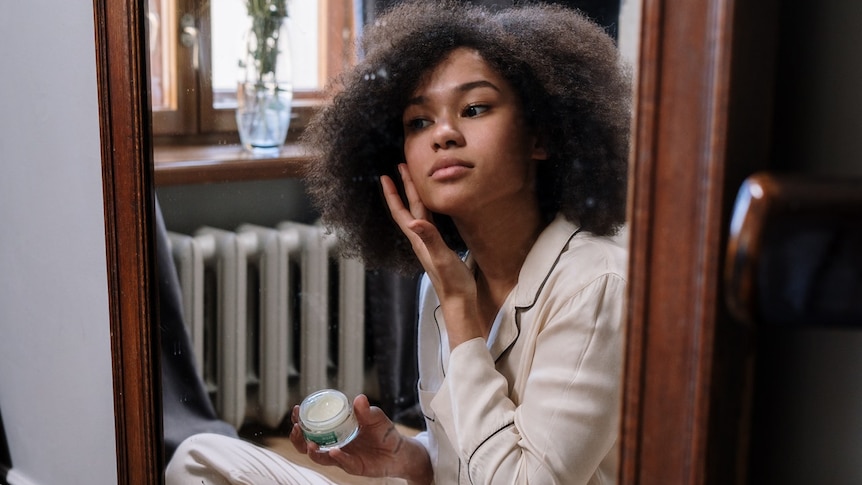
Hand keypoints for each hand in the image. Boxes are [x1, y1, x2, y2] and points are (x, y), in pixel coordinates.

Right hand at [289, 394, 431, 482]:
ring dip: (311, 451)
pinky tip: (333, 452)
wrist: (399, 451)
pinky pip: (341, 463)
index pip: (312, 426)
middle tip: (296, 427)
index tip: (296, 409)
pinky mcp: (352, 466)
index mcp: (335, 430)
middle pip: (307, 444)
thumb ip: (367, 410)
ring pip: (319, 457)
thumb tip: (359, 398)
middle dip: (297, 438)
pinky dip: (336, 457)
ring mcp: (342, 457)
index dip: (301, 419)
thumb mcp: (376, 417)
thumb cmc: (384, 432)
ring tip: (310, 443)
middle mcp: (334, 444)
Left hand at [381, 164, 482, 345]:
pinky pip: (430, 222)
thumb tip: (414, 222)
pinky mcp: (439, 248)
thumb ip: (429, 239)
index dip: (394, 194)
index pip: (402, 212)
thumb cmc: (451, 282)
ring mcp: (429, 244)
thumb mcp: (441, 257)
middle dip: (404, 188)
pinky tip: (433, 208)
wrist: (459, 301)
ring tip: (414, 182)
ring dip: (414, 197)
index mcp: (419, 239)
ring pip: (418, 214)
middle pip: (409, 209)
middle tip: (400, 168)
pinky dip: (428, 209)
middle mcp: (421, 240)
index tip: (386, 175)